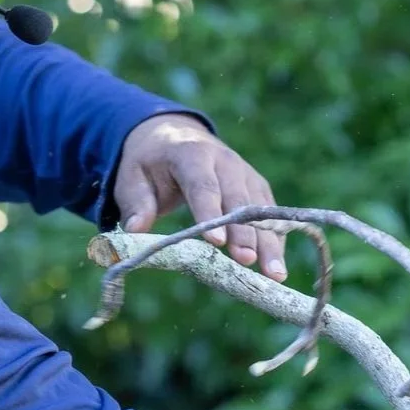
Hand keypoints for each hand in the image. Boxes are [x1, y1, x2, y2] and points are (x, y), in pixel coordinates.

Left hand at [114, 115, 288, 280]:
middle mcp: (224, 160)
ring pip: (260, 208)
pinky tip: (277, 266)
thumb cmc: (151, 163)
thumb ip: (135, 202)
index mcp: (191, 154)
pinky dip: (275, 239)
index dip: (210, 213)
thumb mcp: (132, 177)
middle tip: (247, 261)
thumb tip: (135, 229)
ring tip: (275, 273)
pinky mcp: (256, 186)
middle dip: (244, 232)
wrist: (174, 136)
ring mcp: (245, 172)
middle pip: (238, 198)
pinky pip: (269, 213)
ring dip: (269, 241)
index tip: (217, 242)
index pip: (203, 185)